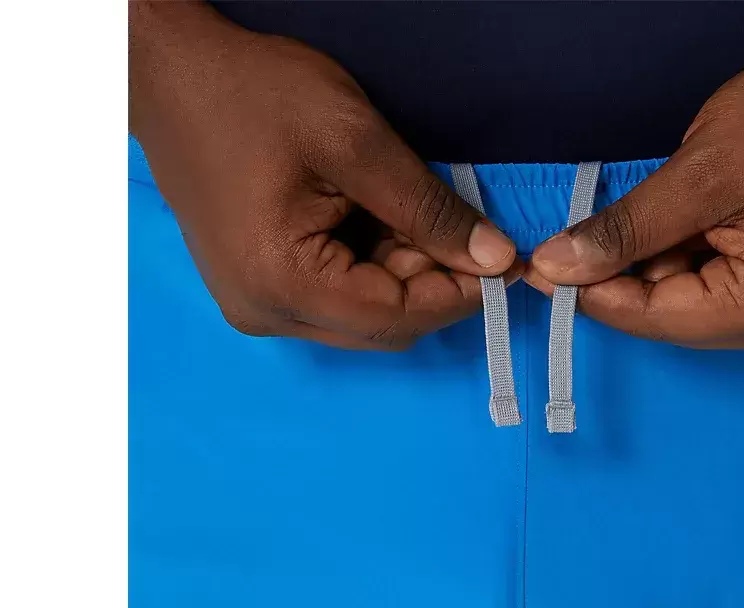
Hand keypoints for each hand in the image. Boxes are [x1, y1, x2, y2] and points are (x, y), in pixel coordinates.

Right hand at [129, 1, 518, 350]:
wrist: (169, 74)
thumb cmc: (253, 94)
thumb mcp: (355, 141)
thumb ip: (428, 208)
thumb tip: (495, 259)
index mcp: (282, 283)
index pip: (398, 318)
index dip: (461, 293)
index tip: (502, 260)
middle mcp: (266, 313)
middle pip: (381, 326)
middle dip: (430, 281)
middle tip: (455, 224)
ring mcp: (256, 305)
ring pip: (362, 315)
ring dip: (401, 272)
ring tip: (401, 208)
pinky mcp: (255, 289)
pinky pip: (333, 299)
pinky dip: (369, 266)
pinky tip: (369, 217)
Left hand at [527, 5, 743, 354]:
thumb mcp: (701, 171)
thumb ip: (625, 229)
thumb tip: (557, 268)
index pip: (651, 318)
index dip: (588, 290)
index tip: (539, 264)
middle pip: (669, 314)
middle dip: (629, 267)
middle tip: (601, 218)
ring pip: (689, 299)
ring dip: (662, 255)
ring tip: (683, 196)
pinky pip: (717, 286)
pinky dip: (690, 251)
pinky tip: (703, 209)